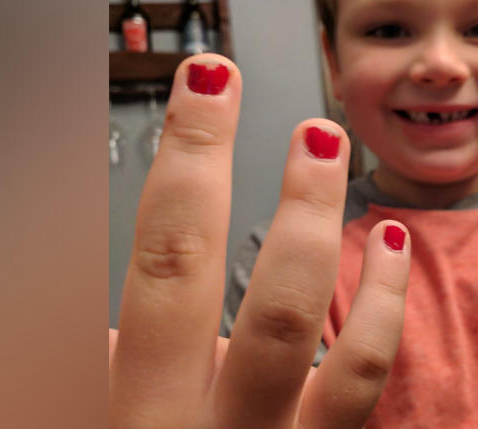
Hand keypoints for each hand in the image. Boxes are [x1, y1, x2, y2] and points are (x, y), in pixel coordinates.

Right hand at [108, 55, 410, 427]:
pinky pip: (365, 384)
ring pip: (334, 345)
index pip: (166, 262)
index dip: (191, 160)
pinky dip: (383, 311)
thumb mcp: (86, 404)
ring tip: (343, 166)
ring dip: (347, 246)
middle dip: (295, 202)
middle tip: (313, 126)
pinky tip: (391, 254)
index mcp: (142, 408)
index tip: (212, 82)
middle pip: (268, 298)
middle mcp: (218, 428)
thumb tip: (106, 286)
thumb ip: (96, 352)